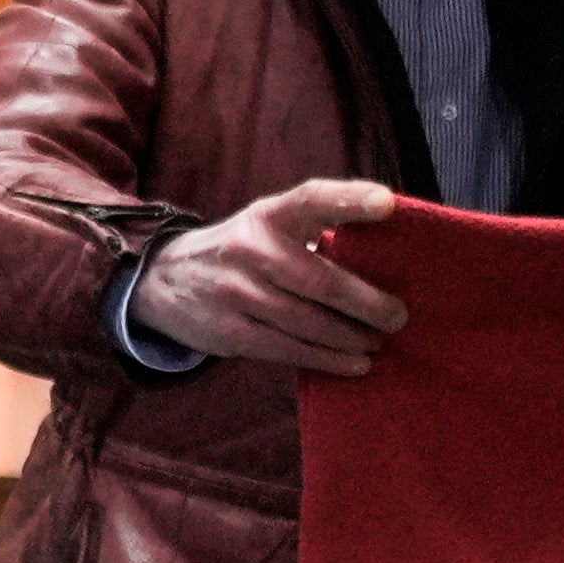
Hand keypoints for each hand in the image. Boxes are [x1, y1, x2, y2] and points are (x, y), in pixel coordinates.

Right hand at [135, 178, 412, 377]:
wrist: (164, 281)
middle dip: (366, 302)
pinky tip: (354, 363)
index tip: (388, 204)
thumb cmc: (241, 251)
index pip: (312, 199)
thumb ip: (313, 229)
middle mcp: (251, 250)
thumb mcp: (266, 225)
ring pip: (308, 322)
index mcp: (267, 215)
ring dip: (351, 337)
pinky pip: (289, 350)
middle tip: (399, 316)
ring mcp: (237, 294)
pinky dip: (327, 359)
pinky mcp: (231, 333)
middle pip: (319, 280)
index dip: (350, 199)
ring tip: (378, 342)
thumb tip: (386, 251)